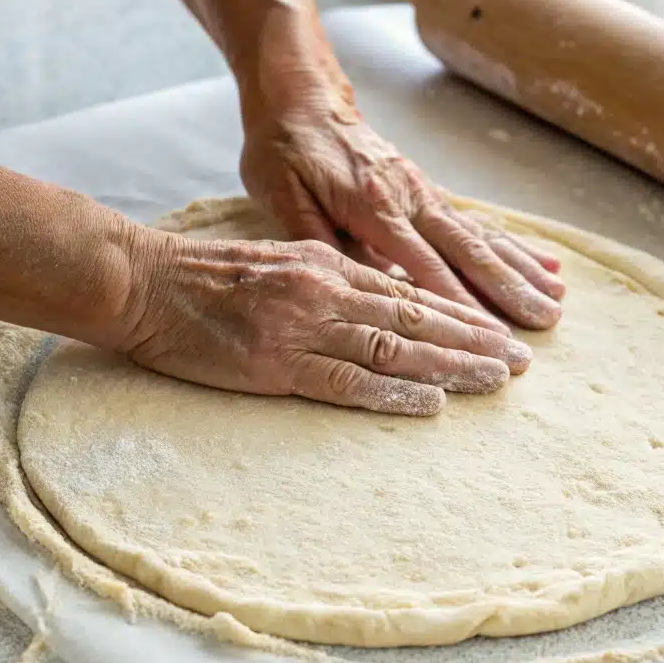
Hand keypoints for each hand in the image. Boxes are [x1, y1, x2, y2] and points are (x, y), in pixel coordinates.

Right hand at [116, 230, 531, 415]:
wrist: (143, 281)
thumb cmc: (205, 276)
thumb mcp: (277, 260)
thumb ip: (326, 279)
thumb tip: (374, 303)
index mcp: (326, 263)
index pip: (407, 294)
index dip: (458, 315)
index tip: (496, 333)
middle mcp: (325, 290)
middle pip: (415, 319)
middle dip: (473, 341)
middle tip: (519, 362)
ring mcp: (302, 326)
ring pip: (393, 348)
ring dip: (450, 366)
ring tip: (496, 380)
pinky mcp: (275, 363)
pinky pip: (346, 381)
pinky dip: (393, 392)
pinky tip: (430, 403)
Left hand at [240, 106, 564, 329]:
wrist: (301, 97)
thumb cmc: (285, 148)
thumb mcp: (281, 193)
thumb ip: (317, 238)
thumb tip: (355, 281)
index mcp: (372, 204)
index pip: (422, 263)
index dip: (456, 300)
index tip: (487, 333)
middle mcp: (409, 197)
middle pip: (467, 250)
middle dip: (508, 290)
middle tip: (543, 324)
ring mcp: (424, 193)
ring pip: (482, 236)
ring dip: (521, 270)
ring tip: (556, 301)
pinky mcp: (429, 192)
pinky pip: (479, 222)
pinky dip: (514, 245)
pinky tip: (545, 263)